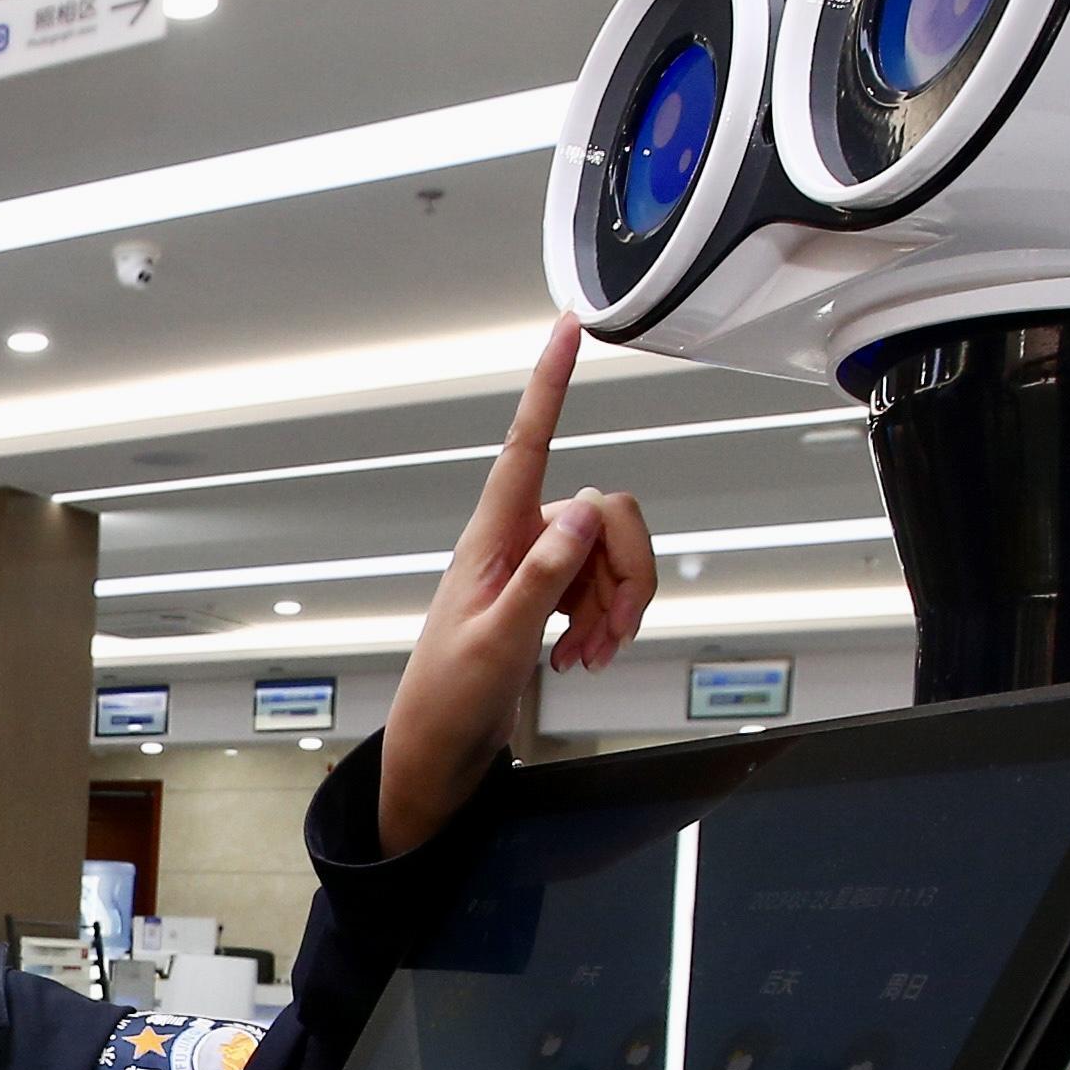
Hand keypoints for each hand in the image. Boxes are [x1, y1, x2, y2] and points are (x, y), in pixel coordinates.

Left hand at [375, 319, 660, 854]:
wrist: (442, 742)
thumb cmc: (449, 692)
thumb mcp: (497, 639)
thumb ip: (542, 575)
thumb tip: (580, 512)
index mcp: (495, 532)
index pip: (528, 440)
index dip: (550, 382)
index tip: (569, 328)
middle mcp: (520, 535)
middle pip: (608, 513)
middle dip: (626, 574)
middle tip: (607, 634)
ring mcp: (539, 562)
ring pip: (615, 553)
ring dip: (616, 607)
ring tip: (585, 653)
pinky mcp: (552, 590)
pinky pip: (608, 583)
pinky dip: (608, 619)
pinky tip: (583, 652)